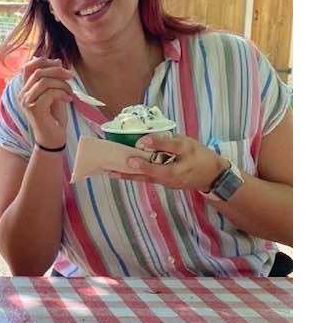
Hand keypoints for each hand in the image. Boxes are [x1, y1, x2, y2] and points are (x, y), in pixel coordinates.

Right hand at [17, 57, 72, 148]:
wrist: (53, 140)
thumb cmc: (54, 118)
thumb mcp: (55, 94)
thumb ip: (53, 79)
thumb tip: (57, 60)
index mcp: (25, 90)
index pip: (28, 67)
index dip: (43, 61)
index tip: (60, 64)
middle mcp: (22, 94)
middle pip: (38, 72)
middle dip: (57, 71)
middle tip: (71, 76)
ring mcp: (26, 102)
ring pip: (44, 81)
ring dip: (62, 84)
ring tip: (70, 92)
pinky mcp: (34, 109)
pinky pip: (49, 93)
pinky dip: (62, 93)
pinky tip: (68, 100)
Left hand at [112, 133, 228, 192]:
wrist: (212, 175)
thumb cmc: (200, 156)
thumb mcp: (187, 145)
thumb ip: (167, 142)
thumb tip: (145, 140)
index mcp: (175, 171)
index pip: (159, 166)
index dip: (147, 159)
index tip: (135, 151)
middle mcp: (167, 179)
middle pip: (145, 176)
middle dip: (128, 172)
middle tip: (110, 168)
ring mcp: (164, 182)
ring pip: (144, 178)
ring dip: (127, 176)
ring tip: (110, 172)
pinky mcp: (163, 182)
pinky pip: (147, 178)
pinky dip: (135, 175)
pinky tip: (123, 171)